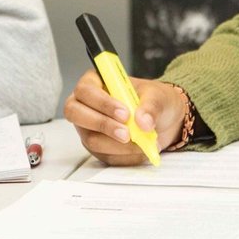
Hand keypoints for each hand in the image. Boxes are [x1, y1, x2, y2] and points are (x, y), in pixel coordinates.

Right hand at [63, 71, 184, 166]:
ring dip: (117, 145)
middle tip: (126, 133)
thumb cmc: (154, 100)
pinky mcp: (97, 148)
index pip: (85, 90)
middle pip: (75, 114)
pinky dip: (125, 155)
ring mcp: (89, 128)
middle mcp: (86, 105)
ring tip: (142, 142)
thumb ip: (151, 106)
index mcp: (96, 82)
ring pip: (91, 139)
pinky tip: (140, 149)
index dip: (102, 103)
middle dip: (102, 125)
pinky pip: (105, 156)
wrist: (164, 120)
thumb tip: (143, 122)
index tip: (125, 114)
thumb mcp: (157, 96)